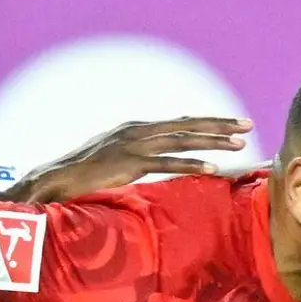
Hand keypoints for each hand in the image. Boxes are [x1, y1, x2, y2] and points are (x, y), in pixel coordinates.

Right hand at [9, 117, 253, 203]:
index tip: (232, 123)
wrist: (53, 179)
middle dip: (219, 125)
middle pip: (186, 125)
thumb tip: (153, 163)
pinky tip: (213, 168)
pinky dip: (191, 164)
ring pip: (182, 140)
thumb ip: (135, 158)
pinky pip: (166, 163)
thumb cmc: (82, 175)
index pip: (179, 123)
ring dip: (213, 141)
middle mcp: (136, 131)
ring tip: (238, 144)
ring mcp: (132, 145)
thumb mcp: (114, 161)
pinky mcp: (127, 163)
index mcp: (135, 129)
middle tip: (247, 125)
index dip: (207, 122)